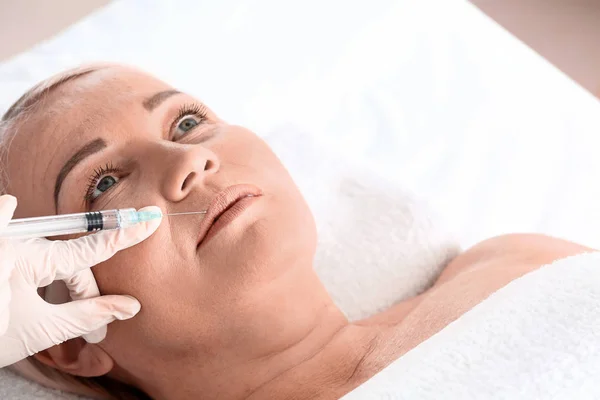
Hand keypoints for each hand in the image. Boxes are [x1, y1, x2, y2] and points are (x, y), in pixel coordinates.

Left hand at [0, 195, 161, 366]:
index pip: (89, 248)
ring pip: (46, 258)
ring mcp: (0, 246)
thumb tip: (130, 306)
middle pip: (67, 262)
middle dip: (85, 291)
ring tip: (69, 313)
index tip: (150, 219)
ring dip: (62, 281)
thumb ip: (87, 314)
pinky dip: (6, 219)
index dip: (124, 236)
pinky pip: (2, 230)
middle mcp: (12, 244)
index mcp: (27, 258)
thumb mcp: (39, 330)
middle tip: (97, 329)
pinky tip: (9, 204)